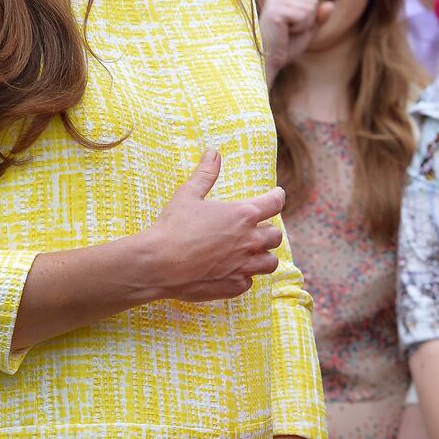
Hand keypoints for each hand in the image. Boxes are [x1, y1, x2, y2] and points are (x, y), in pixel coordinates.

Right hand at [142, 150, 283, 302]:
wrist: (160, 263)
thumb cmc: (173, 226)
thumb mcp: (188, 195)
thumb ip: (205, 174)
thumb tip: (213, 153)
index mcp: (242, 215)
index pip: (274, 203)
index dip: (278, 197)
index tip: (278, 195)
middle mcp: (249, 240)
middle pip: (275, 236)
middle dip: (268, 231)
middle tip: (257, 230)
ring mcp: (244, 266)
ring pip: (270, 263)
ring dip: (263, 256)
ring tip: (252, 254)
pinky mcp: (234, 286)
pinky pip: (249, 282)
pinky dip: (244, 276)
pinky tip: (233, 272)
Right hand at [259, 0, 330, 84]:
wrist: (267, 62)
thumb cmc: (285, 47)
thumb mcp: (307, 30)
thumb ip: (319, 16)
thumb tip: (331, 4)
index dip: (310, 16)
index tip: (292, 28)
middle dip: (308, 20)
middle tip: (289, 32)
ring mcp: (275, 0)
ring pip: (309, 7)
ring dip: (303, 25)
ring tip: (286, 33)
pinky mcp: (276, 11)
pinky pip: (303, 15)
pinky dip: (299, 28)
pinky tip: (284, 33)